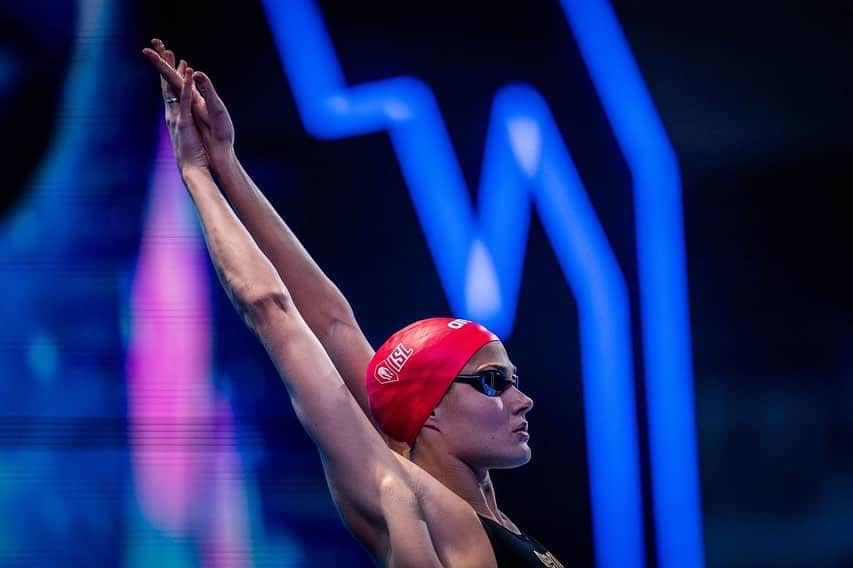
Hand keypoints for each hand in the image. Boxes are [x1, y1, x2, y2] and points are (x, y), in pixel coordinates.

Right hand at [142, 38, 235, 162]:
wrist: (193, 171)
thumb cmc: (193, 158)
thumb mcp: (189, 139)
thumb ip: (184, 128)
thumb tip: (182, 123)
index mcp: (176, 117)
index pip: (171, 91)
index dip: (169, 74)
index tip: (170, 59)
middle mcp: (173, 115)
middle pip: (166, 85)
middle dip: (163, 65)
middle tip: (160, 46)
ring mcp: (177, 118)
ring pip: (173, 89)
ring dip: (173, 70)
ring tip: (172, 53)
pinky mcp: (185, 122)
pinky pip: (186, 100)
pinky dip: (187, 86)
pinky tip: (189, 73)